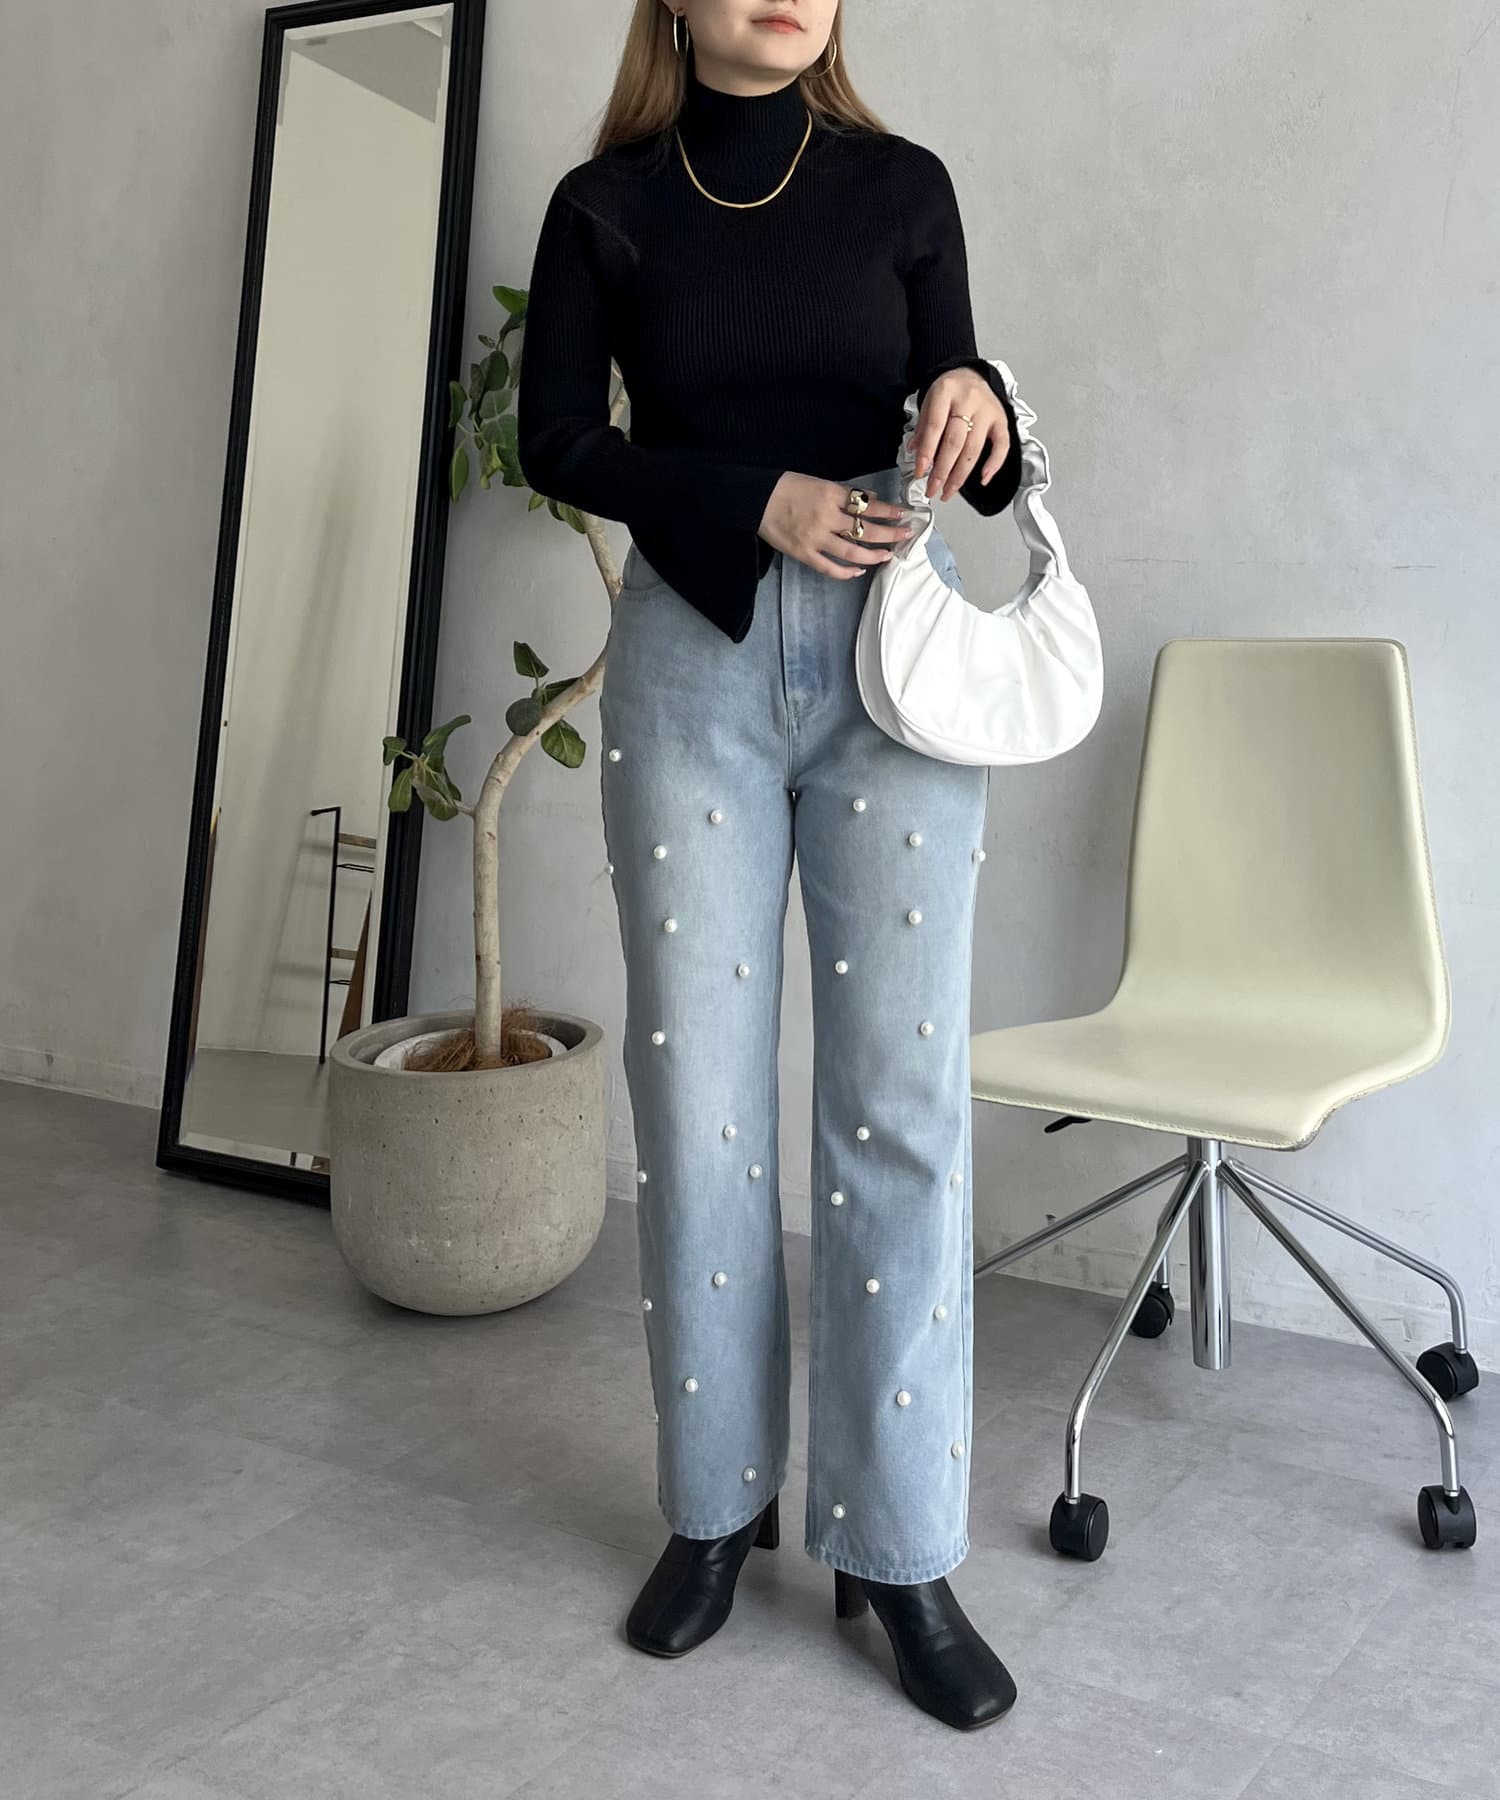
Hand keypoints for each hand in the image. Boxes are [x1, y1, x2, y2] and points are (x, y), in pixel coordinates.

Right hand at [757, 473, 913, 578]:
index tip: (902, 513)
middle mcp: (826, 517)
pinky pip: (830, 567)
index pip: (867, 505)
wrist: (756, 500)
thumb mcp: (818, 482)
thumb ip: (845, 493)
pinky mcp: (804, 554)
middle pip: (866, 529)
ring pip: (853, 551)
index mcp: (830, 494)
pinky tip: (859, 571)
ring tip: (888, 555)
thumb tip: (872, 500)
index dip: (888, 510)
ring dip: (874, 554)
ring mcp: (815, 538)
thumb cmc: (787, 487)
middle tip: (905, 534)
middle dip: (889, 533)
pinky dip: (846, 572)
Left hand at [912, 367, 1010, 501]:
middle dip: (942, 471)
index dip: (926, 453)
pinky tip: (982, 479)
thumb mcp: (929, 402)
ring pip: (974, 448)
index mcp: (946, 392)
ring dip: (960, 475)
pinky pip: (1002, 445)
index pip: (935, 427)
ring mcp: (987, 410)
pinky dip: (994, 464)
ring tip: (948, 491)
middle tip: (933, 489)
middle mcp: (969, 400)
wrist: (970, 374)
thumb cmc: (949, 391)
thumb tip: (915, 453)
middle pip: (955, 442)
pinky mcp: (1001, 419)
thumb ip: (923, 428)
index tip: (920, 472)